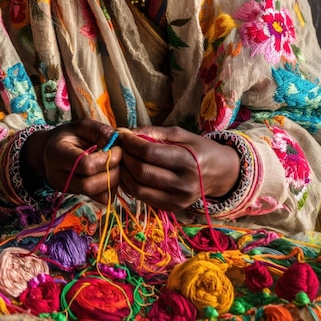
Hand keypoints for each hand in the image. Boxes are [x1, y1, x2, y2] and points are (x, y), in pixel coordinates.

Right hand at [23, 119, 121, 203]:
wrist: (49, 152)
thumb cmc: (67, 136)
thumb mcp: (81, 125)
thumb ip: (99, 130)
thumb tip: (117, 141)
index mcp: (58, 155)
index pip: (85, 165)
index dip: (107, 158)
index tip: (117, 148)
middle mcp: (60, 178)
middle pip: (91, 185)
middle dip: (113, 171)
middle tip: (121, 156)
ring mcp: (68, 190)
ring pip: (99, 195)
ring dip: (115, 180)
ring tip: (116, 163)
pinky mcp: (79, 196)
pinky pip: (101, 198)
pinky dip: (112, 187)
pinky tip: (111, 172)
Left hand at [118, 126, 239, 211]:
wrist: (220, 173)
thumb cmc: (199, 149)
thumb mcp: (180, 134)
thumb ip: (153, 132)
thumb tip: (126, 132)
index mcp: (187, 161)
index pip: (149, 153)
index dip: (131, 143)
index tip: (122, 135)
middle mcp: (183, 184)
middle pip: (141, 172)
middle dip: (125, 157)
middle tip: (120, 147)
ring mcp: (177, 200)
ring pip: (138, 188)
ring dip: (125, 173)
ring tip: (123, 160)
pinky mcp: (172, 208)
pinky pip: (143, 198)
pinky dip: (131, 185)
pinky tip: (130, 173)